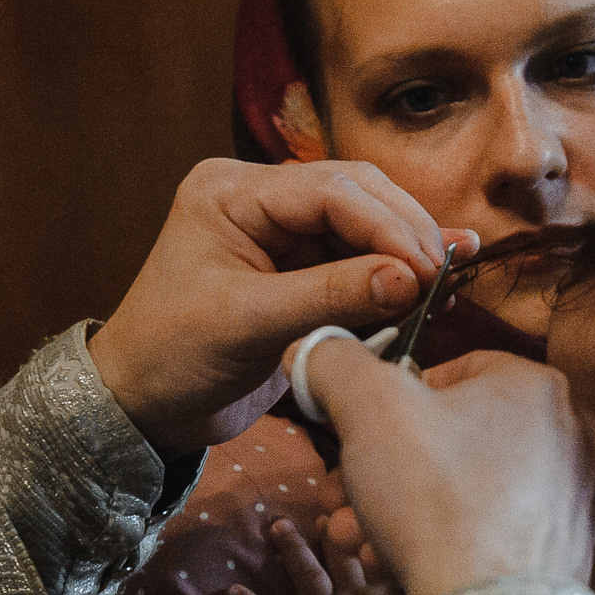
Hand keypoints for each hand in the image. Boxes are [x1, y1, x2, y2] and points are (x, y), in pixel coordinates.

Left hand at [89, 156, 478, 450]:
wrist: (143, 404)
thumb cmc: (173, 357)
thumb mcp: (250, 325)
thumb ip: (332, 296)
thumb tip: (412, 280)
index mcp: (231, 193)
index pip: (330, 190)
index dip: (387, 227)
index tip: (427, 271)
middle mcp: (260, 200)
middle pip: (356, 194)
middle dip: (405, 231)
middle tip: (447, 273)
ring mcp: (282, 234)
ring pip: (365, 224)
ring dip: (407, 251)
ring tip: (452, 278)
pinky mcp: (299, 269)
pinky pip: (358, 261)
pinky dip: (394, 276)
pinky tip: (433, 289)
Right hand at [294, 341, 594, 594]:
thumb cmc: (439, 501)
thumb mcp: (368, 407)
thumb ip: (337, 365)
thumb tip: (315, 351)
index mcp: (537, 386)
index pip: (449, 371)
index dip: (389, 402)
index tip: (354, 436)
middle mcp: (570, 437)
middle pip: (452, 438)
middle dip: (383, 470)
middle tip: (341, 497)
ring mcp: (575, 500)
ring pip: (466, 490)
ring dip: (402, 510)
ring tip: (359, 539)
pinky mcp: (566, 552)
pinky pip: (491, 533)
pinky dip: (443, 544)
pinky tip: (400, 567)